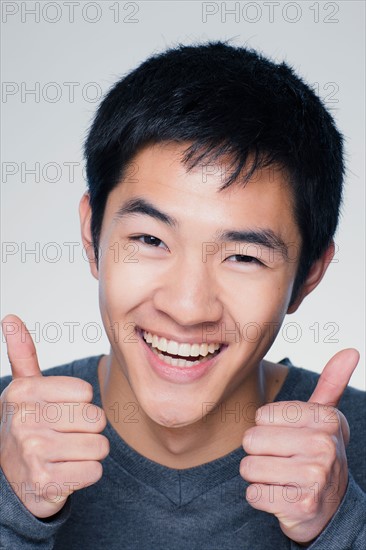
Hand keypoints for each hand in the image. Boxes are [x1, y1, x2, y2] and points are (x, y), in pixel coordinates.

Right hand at [0, 314, 109, 517]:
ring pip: (99, 446)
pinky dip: (86, 474)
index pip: (86, 392)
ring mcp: (34, 454)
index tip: (59, 412)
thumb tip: (10, 318)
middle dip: (87, 430)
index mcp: (24, 392)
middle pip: (96, 419)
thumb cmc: (26, 424)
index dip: (80, 404)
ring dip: (88, 453)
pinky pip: (94, 472)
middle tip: (64, 436)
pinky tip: (66, 472)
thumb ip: (23, 354)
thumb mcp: (23, 389)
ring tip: (65, 454)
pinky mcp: (46, 484)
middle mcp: (25, 421)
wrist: (8, 478)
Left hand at [240, 349, 359, 544]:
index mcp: (325, 419)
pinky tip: (280, 496)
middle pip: (251, 440)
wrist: (330, 507)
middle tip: (282, 460)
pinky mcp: (300, 505)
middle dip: (258, 453)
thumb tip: (351, 351)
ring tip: (280, 477)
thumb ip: (331, 384)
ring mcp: (315, 477)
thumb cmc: (317, 454)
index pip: (261, 415)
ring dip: (258, 475)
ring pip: (249, 467)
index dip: (266, 428)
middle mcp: (324, 445)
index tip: (288, 438)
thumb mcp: (325, 418)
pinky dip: (260, 497)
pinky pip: (253, 494)